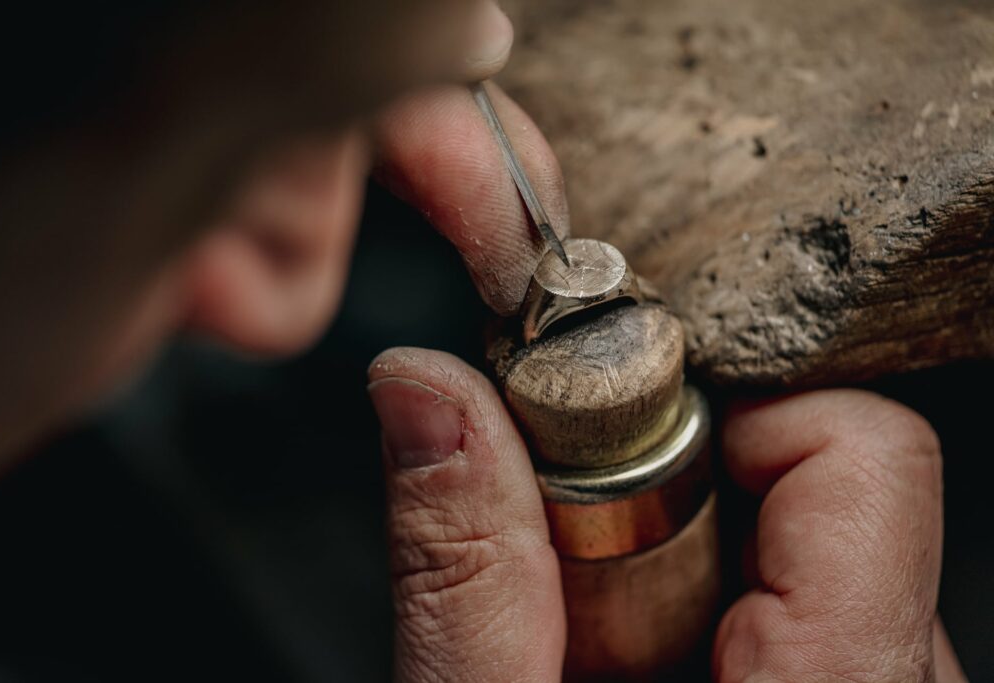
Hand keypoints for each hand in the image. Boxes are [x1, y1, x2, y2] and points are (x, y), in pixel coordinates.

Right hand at [369, 369, 964, 680]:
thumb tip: (429, 395)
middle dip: (660, 497)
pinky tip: (621, 674)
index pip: (859, 453)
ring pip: (794, 545)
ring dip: (662, 561)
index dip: (720, 416)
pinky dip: (685, 606)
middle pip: (813, 486)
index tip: (600, 448)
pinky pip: (788, 603)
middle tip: (565, 581)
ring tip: (589, 653)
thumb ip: (464, 566)